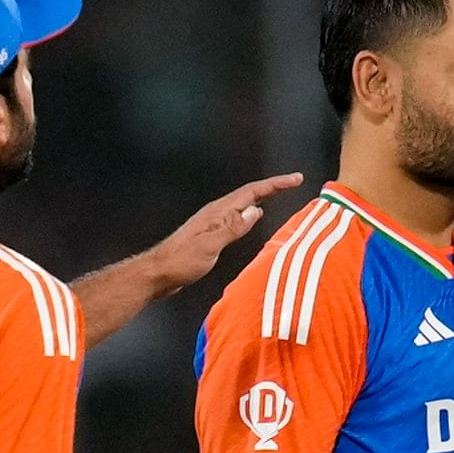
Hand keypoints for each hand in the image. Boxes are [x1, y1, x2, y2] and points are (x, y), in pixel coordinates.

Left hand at [141, 172, 306, 292]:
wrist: (158, 273)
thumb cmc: (181, 261)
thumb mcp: (209, 245)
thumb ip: (232, 228)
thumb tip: (255, 211)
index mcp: (217, 213)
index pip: (251, 193)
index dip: (275, 185)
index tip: (295, 179)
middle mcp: (216, 214)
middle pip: (249, 194)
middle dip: (273, 187)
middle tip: (294, 182)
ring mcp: (214, 223)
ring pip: (243, 204)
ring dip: (263, 197)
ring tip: (280, 193)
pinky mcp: (212, 234)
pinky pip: (238, 217)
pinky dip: (252, 212)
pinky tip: (255, 217)